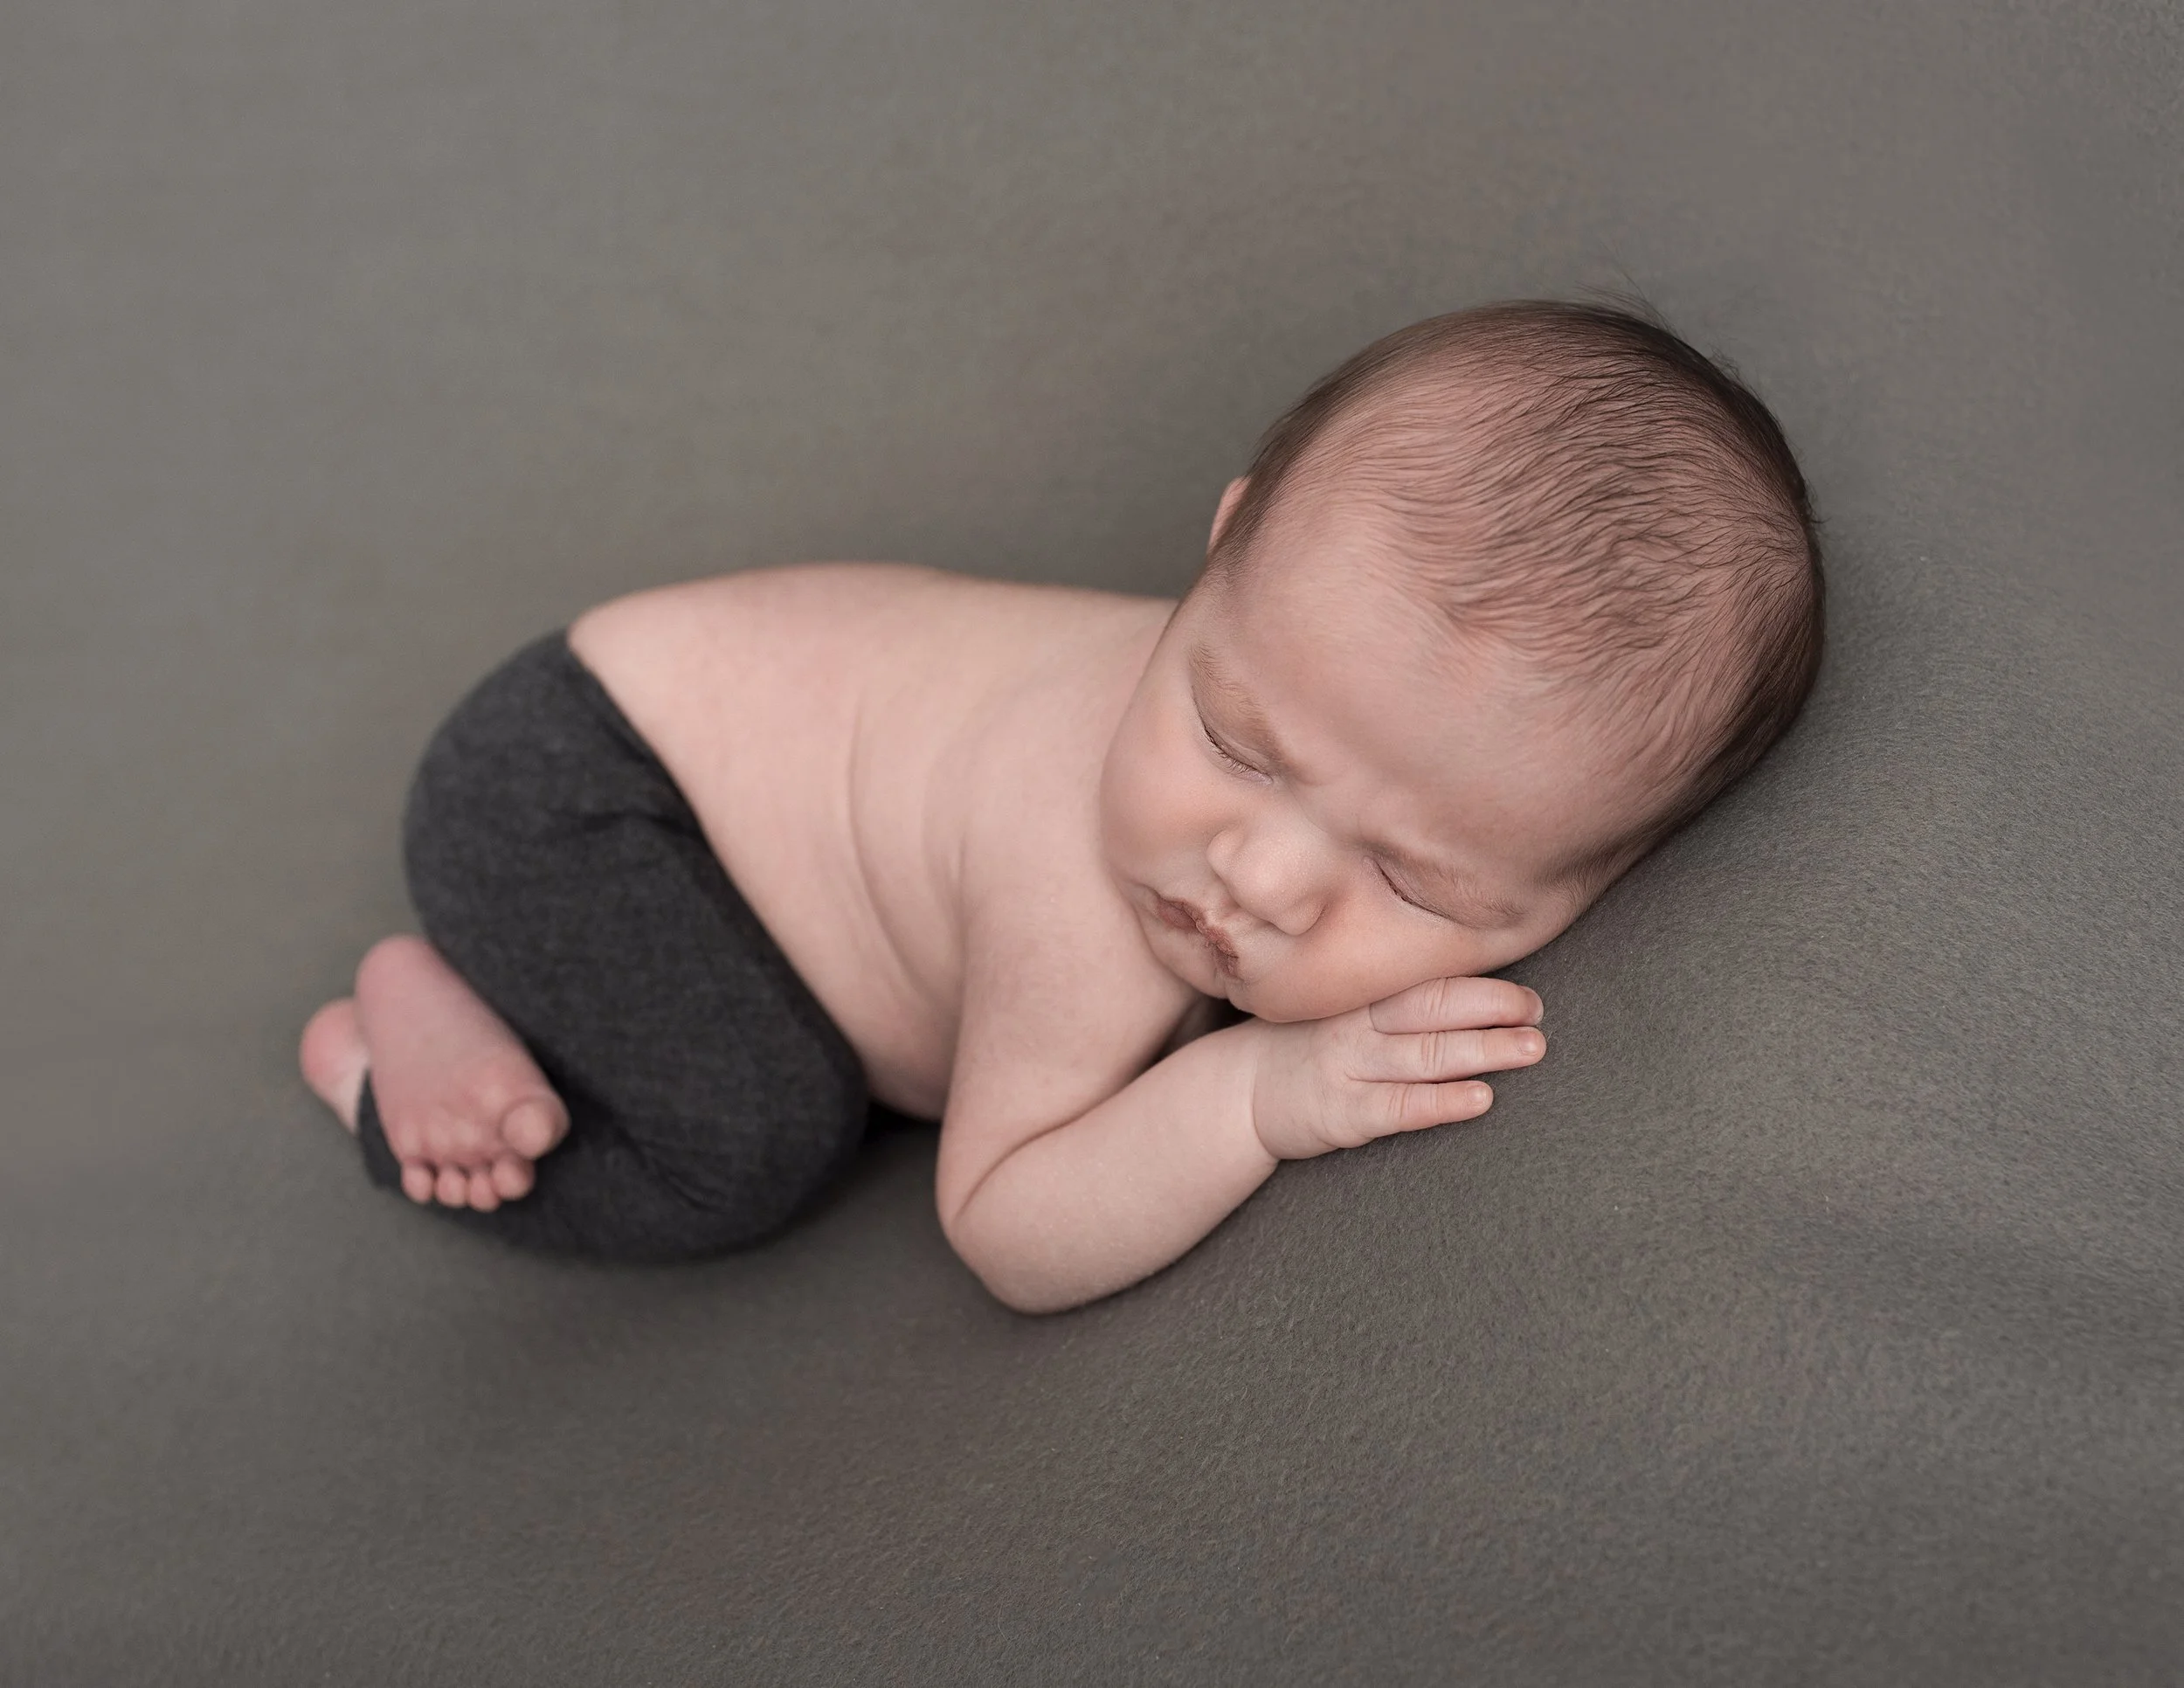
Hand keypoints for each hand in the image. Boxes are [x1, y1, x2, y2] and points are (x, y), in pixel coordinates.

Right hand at [1245, 975, 1545, 1160]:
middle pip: (1432, 1009)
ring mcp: (1349, 1066)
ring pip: (1424, 1054)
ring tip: (1529, 1050)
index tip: (1529, 999)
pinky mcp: (1343, 1112)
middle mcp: (1357, 1024)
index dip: (1482, 989)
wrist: (1243, 1091)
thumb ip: (1396, 1000)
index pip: (1428, 983)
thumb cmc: (1308, 1046)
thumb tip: (1478, 996)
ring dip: (1482, 1050)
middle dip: (1491, 1010)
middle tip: (1537, 1016)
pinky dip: (1442, 1101)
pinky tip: (1480, 1099)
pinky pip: (1399, 1106)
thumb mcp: (1342, 1009)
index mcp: (1361, 996)